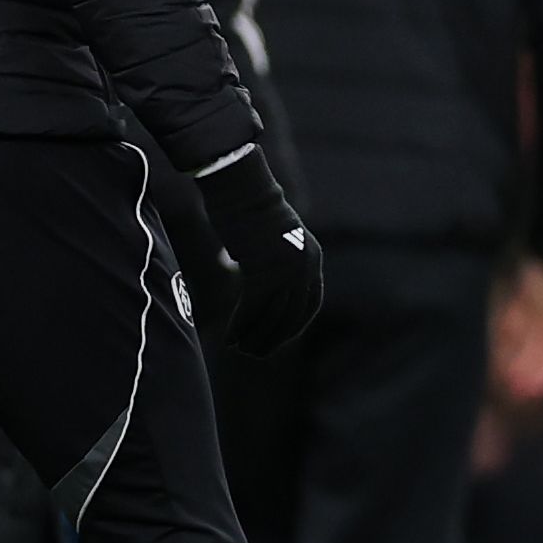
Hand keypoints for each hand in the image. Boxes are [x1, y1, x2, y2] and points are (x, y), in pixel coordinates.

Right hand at [195, 149, 323, 355]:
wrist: (243, 190)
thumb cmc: (251, 210)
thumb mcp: (272, 240)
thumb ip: (270, 263)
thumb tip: (251, 283)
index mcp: (312, 257)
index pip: (311, 302)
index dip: (296, 325)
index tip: (281, 340)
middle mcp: (305, 266)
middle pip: (293, 314)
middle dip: (275, 337)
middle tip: (257, 353)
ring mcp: (286, 269)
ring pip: (273, 315)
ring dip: (257, 336)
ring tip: (241, 349)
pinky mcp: (262, 270)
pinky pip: (252, 308)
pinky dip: (241, 325)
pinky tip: (230, 338)